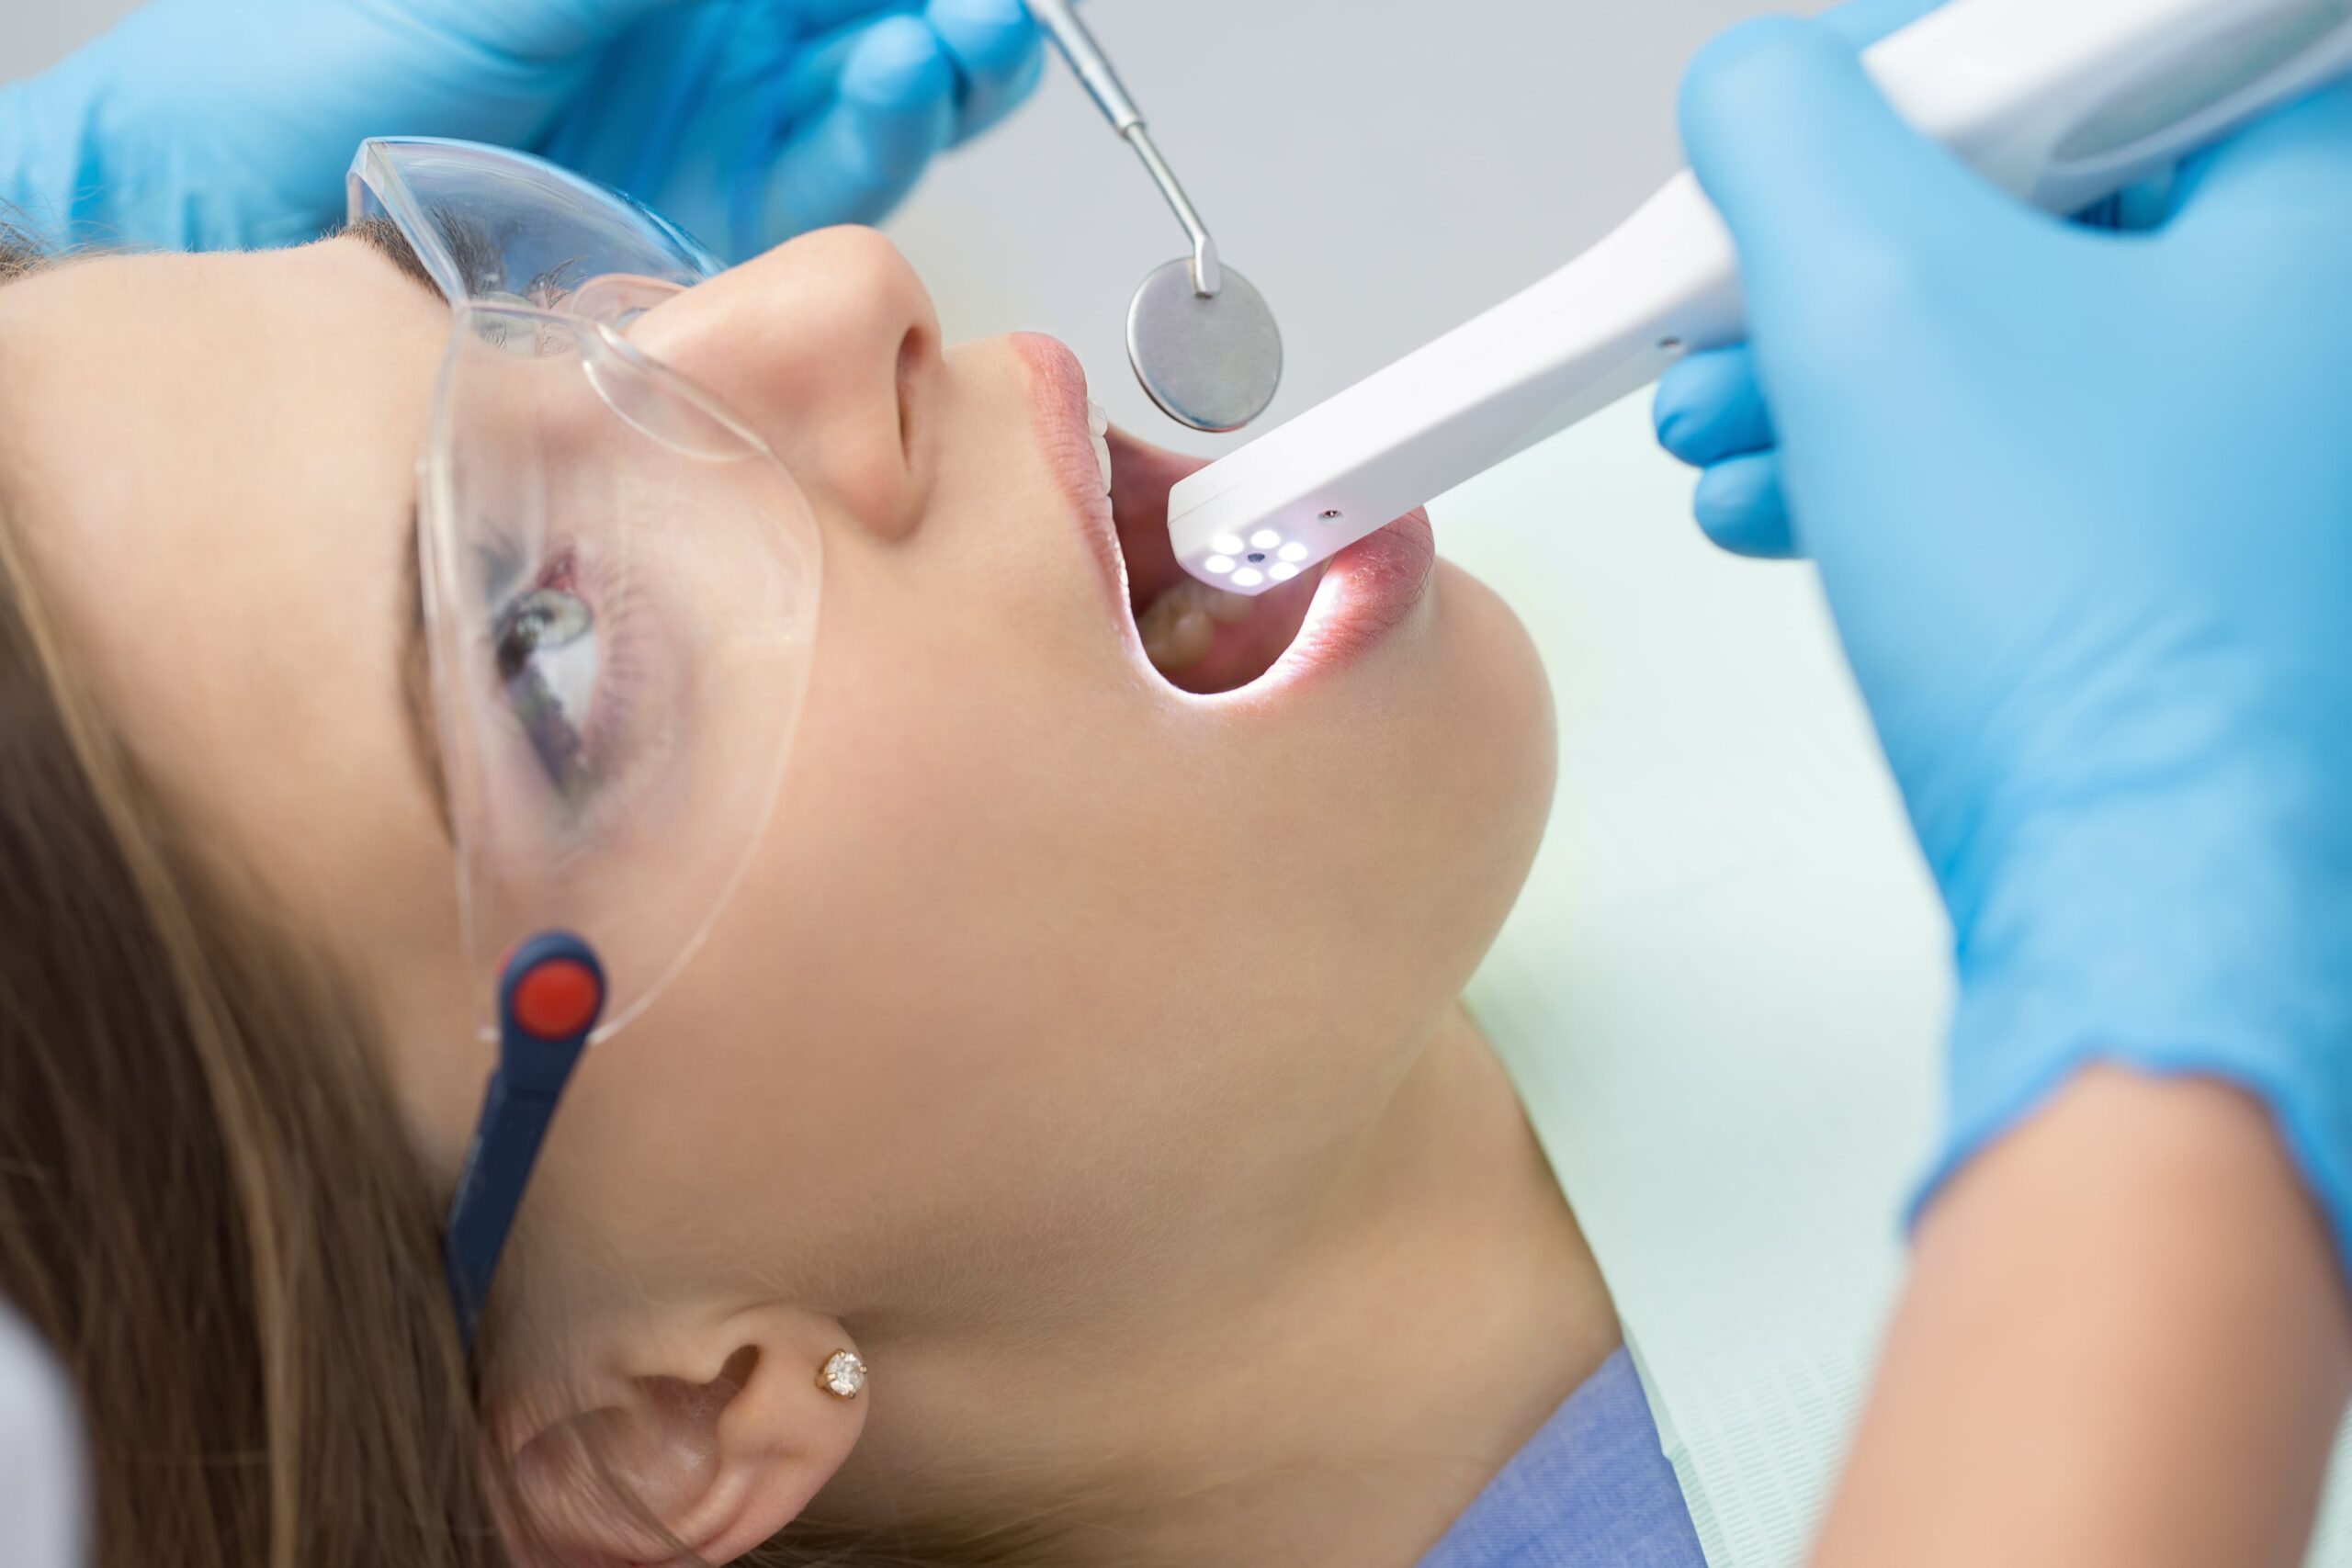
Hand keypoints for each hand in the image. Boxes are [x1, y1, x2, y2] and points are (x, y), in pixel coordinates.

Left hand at [1, 0, 1041, 256]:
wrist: (228, 207)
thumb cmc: (307, 52)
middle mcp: (697, 49)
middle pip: (868, 26)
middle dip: (945, 20)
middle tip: (981, 17)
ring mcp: (709, 138)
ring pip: (871, 100)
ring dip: (932, 66)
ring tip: (946, 43)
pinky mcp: (708, 238)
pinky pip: (829, 194)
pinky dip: (884, 140)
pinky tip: (903, 87)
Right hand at [1664, 18, 2351, 1262]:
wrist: (2154, 894)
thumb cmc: (2102, 640)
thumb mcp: (1883, 305)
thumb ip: (1790, 139)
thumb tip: (1754, 91)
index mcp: (2312, 191)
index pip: (2078, 40)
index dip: (1903, 75)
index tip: (1795, 125)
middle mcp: (2311, 307)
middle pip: (2038, 186)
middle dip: (1838, 248)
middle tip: (1740, 287)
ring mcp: (2268, 438)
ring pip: (2018, 330)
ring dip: (1834, 367)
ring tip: (1723, 419)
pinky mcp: (2202, 546)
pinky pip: (2028, 446)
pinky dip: (1894, 459)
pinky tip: (1788, 496)